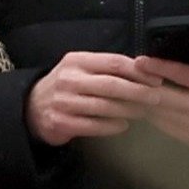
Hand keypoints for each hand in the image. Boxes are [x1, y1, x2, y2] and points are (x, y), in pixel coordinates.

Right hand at [27, 51, 159, 145]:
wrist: (32, 108)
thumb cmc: (66, 86)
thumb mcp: (80, 69)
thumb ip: (105, 68)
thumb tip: (143, 69)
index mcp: (77, 61)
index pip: (113, 62)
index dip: (138, 71)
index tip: (155, 79)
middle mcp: (69, 79)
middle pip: (111, 84)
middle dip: (137, 91)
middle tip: (156, 97)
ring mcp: (64, 102)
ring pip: (104, 106)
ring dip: (128, 110)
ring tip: (143, 112)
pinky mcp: (61, 122)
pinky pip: (93, 125)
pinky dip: (111, 126)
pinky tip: (124, 126)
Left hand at [137, 45, 188, 153]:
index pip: (183, 75)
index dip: (160, 67)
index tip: (141, 61)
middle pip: (166, 98)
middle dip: (144, 87)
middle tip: (127, 77)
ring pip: (164, 116)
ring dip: (145, 105)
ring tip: (130, 93)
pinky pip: (168, 130)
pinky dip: (154, 120)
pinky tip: (144, 111)